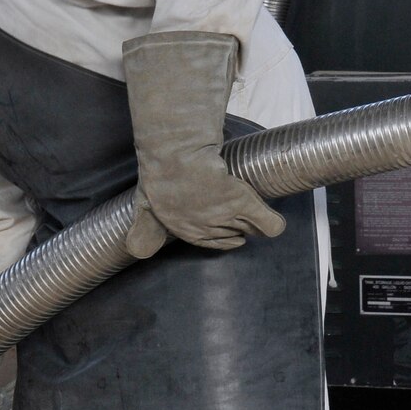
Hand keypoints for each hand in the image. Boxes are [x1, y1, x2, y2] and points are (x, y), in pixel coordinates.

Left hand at [119, 30, 284, 259]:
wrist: (175, 158)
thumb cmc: (159, 175)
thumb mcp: (144, 205)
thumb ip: (143, 228)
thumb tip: (135, 251)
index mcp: (183, 229)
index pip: (206, 241)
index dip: (221, 239)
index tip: (234, 238)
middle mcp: (204, 228)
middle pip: (228, 234)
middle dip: (237, 229)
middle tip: (246, 224)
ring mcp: (224, 217)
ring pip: (248, 228)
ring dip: (254, 224)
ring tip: (261, 218)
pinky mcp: (241, 203)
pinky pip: (265, 222)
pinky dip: (272, 224)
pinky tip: (275, 223)